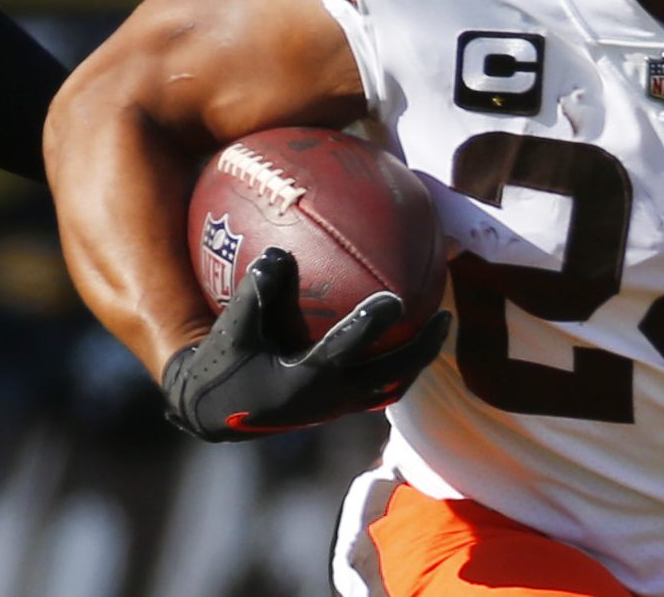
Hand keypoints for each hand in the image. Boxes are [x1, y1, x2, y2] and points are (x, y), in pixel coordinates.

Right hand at [161, 248, 449, 441]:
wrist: (218, 411)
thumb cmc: (224, 363)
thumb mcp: (233, 328)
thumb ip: (255, 292)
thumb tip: (280, 253)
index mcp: (302, 381)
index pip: (343, 352)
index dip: (369, 327)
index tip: (394, 300)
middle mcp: (329, 399)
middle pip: (390, 377)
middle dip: (420, 349)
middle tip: (445, 316)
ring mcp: (339, 407)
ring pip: (392, 386)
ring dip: (418, 359)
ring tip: (439, 325)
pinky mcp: (340, 408)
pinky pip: (381, 388)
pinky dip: (398, 364)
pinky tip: (407, 336)